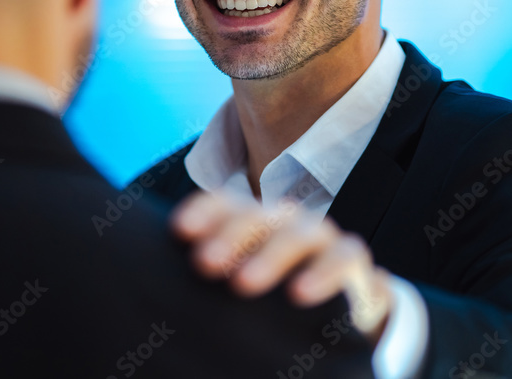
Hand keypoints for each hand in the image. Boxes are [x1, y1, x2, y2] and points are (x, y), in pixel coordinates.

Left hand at [170, 191, 392, 339]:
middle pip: (255, 216)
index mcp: (251, 221)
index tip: (178, 231)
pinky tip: (299, 294)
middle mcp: (282, 220)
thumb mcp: (242, 279)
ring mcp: (319, 236)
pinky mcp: (351, 259)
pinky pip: (342, 258)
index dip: (203, 212)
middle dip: (229, 237)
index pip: (224, 204)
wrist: (344, 307)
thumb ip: (214, 274)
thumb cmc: (275, 294)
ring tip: (243, 284)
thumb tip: (159, 293)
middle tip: (204, 264)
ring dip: (270, 255)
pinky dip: (322, 273)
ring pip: (296, 234)